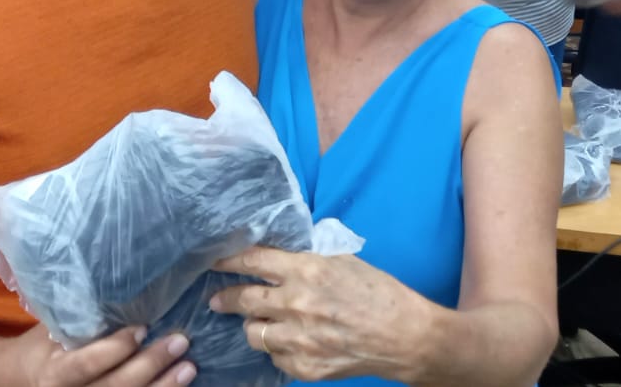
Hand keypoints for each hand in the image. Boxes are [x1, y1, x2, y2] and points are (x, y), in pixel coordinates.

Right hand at [0, 325, 195, 386]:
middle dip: (150, 366)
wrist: (20, 380)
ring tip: (189, 368)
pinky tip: (179, 385)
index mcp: (53, 374)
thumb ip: (80, 318)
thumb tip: (120, 286)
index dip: (115, 349)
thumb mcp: (52, 329)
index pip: (86, 365)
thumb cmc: (42, 346)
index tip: (142, 328)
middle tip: (180, 342)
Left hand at [209, 248, 426, 383]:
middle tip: (218, 299)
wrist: (404, 336)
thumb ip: (309, 257)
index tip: (216, 261)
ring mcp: (298, 338)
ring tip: (262, 322)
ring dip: (255, 325)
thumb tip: (279, 252)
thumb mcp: (344, 260)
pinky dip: (280, 348)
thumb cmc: (379, 293)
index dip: (229, 260)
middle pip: (244, 299)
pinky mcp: (303, 367)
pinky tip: (293, 341)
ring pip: (254, 332)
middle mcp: (296, 303)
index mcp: (307, 270)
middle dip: (226, 298)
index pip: (253, 261)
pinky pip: (275, 357)